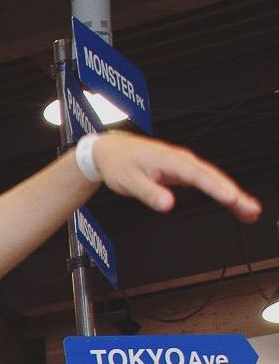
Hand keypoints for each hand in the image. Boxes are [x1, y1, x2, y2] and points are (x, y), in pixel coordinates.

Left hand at [91, 132, 260, 221]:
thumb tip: (167, 204)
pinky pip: (207, 183)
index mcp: (171, 160)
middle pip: (213, 178)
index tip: (231, 197)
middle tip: (251, 209)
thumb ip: (149, 193)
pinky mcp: (184, 173)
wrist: (112, 151)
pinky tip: (233, 204)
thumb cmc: (119, 163)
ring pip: (214, 180)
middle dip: (234, 194)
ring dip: (233, 195)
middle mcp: (183, 161)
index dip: (217, 187)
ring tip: (250, 212)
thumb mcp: (129, 181)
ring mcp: (185, 166)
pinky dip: (221, 193)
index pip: (199, 175)